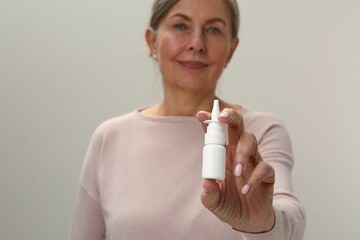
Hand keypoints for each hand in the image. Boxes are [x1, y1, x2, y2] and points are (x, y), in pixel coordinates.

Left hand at [197, 108, 275, 232]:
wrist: (248, 223)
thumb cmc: (229, 206)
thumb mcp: (214, 203)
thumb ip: (209, 194)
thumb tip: (207, 181)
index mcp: (223, 156)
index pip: (216, 134)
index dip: (209, 122)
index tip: (200, 115)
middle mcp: (238, 154)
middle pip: (237, 127)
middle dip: (231, 117)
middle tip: (222, 118)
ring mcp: (253, 161)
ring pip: (251, 141)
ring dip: (242, 153)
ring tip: (237, 172)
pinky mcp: (267, 174)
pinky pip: (264, 167)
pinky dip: (254, 176)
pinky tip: (246, 189)